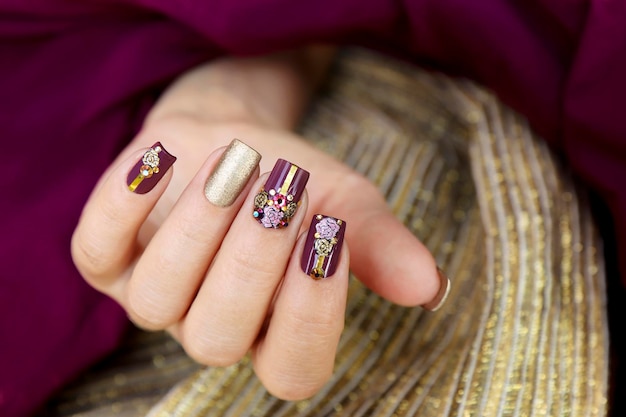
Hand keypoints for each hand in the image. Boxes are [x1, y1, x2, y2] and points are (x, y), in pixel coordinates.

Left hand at [71, 51, 443, 399]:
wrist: (235, 138)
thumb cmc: (296, 182)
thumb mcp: (346, 204)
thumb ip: (380, 246)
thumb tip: (428, 285)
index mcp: (273, 331)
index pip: (292, 369)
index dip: (312, 312)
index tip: (331, 231)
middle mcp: (209, 326)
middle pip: (217, 339)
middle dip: (253, 261)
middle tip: (285, 190)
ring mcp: (152, 296)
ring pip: (158, 298)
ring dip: (200, 226)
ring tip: (239, 161)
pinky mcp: (105, 256)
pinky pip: (94, 250)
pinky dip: (126, 204)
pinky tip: (164, 158)